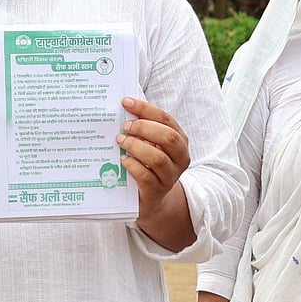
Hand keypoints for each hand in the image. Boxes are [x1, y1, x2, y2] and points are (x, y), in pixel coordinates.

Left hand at [117, 96, 193, 249]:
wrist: (151, 199)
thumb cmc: (147, 164)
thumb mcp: (149, 144)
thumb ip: (142, 129)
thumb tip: (122, 109)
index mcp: (179, 140)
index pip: (166, 119)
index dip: (146, 109)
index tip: (125, 102)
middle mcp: (180, 158)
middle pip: (168, 137)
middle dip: (144, 128)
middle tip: (124, 126)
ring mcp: (170, 176)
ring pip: (158, 158)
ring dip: (136, 147)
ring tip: (120, 141)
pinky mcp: (157, 191)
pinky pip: (146, 177)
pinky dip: (132, 166)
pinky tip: (122, 160)